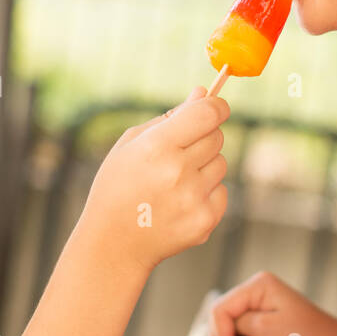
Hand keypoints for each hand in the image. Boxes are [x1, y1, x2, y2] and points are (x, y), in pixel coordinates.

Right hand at [78, 85, 229, 274]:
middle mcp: (178, 171)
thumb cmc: (118, 186)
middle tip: (179, 152)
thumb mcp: (131, 144)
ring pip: (221, 164)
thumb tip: (203, 93)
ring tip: (175, 181)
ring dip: (205, 166)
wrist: (113, 242)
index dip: (217, 106)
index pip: (207, 114)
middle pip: (217, 137)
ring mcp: (194, 199)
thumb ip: (170, 117)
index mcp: (157, 146)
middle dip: (203, 138)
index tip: (217, 107)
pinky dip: (207, 192)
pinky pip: (223, 191)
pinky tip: (180, 201)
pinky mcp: (205, 221)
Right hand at [208, 270, 336, 335]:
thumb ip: (238, 324)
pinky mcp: (265, 318)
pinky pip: (239, 327)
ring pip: (228, 321)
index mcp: (258, 284)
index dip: (222, 334)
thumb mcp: (266, 329)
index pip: (221, 308)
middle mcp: (257, 289)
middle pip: (222, 313)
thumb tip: (221, 327)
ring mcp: (261, 303)